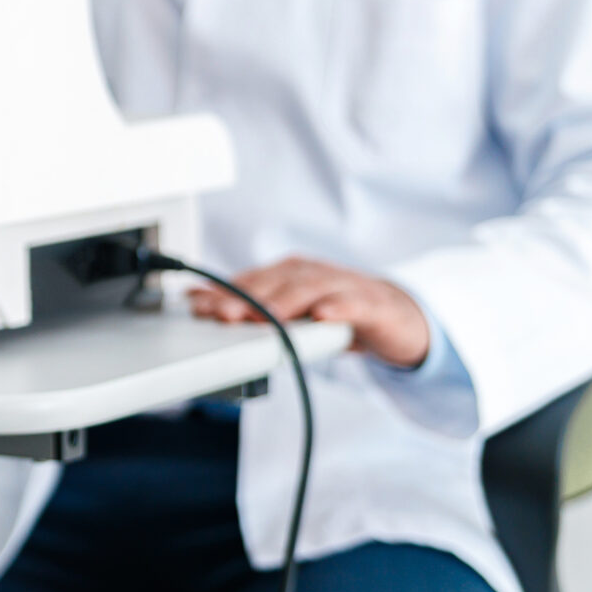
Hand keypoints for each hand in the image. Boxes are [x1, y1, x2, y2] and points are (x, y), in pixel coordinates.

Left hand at [186, 255, 431, 367]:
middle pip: (274, 283)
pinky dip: (338, 308)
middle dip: (245, 297)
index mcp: (289, 274)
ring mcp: (343, 286)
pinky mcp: (373, 305)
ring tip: (264, 317)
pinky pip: (354, 304)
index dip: (222, 292)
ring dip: (285, 303)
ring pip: (310, 289)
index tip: (195, 306)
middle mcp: (312, 274)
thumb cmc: (336, 312)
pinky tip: (324, 316)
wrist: (396, 318)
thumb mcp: (292, 312)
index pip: (249, 281)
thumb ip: (252, 308)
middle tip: (220, 313)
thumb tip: (199, 302)